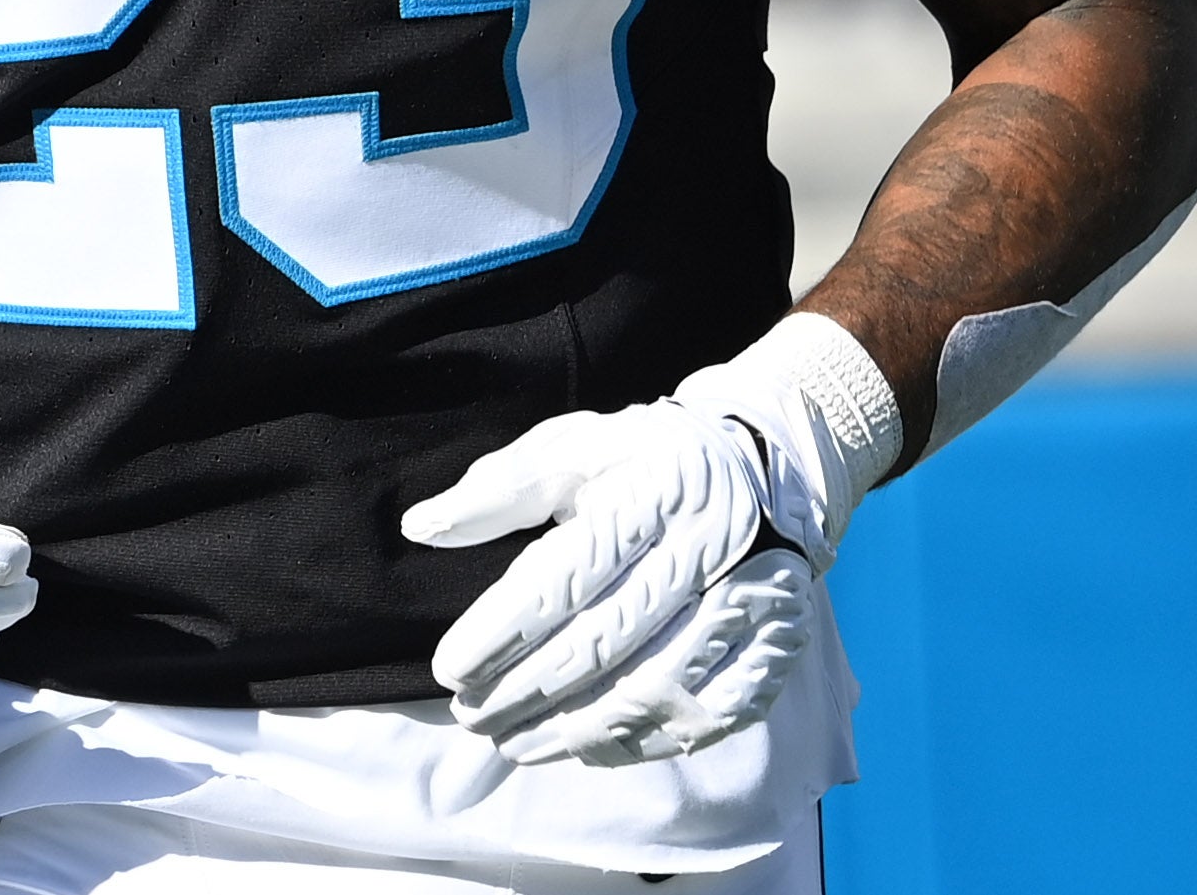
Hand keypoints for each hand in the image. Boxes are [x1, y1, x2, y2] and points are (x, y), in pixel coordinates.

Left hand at [399, 312, 903, 766]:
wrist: (767, 467)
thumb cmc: (645, 462)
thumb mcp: (574, 448)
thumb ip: (498, 488)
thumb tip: (419, 526)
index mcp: (655, 487)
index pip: (569, 572)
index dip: (505, 629)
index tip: (449, 668)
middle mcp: (712, 544)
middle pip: (610, 638)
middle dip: (529, 689)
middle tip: (472, 716)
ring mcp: (754, 599)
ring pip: (660, 686)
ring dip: (578, 728)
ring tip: (516, 743)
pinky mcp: (777, 644)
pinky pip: (712, 714)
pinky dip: (646, 741)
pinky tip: (590, 748)